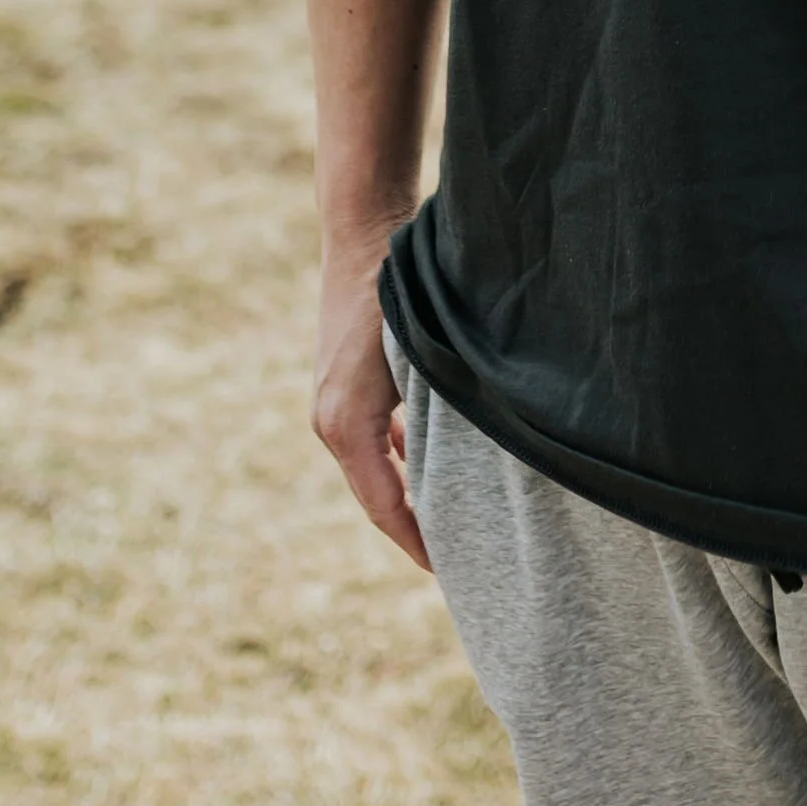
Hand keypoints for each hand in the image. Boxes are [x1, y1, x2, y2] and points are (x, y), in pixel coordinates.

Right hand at [313, 244, 430, 571]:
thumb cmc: (399, 293)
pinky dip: (398, 455)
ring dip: (408, 490)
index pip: (385, 507)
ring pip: (373, 467)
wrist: (363, 234)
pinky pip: (369, 439)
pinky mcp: (342, 385)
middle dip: (415, 526)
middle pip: (377, 494)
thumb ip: (439, 416)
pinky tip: (425, 456)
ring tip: (450, 520)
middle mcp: (331, 421)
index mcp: (345, 424)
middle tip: (459, 558)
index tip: (450, 571)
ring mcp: (331, 403)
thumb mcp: (426, 361)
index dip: (419, 543)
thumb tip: (476, 464)